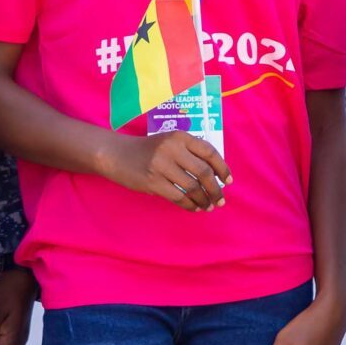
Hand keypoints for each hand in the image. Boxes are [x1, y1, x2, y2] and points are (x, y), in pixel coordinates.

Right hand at [101, 130, 229, 210]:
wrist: (117, 154)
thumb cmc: (148, 150)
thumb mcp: (169, 142)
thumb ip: (189, 153)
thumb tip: (214, 175)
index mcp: (180, 136)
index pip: (209, 152)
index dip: (222, 168)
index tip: (228, 181)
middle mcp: (172, 149)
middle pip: (203, 172)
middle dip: (215, 189)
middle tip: (220, 200)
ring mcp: (161, 166)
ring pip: (192, 187)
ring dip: (203, 200)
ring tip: (208, 206)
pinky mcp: (152, 182)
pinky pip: (178, 197)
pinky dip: (190, 205)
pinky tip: (194, 207)